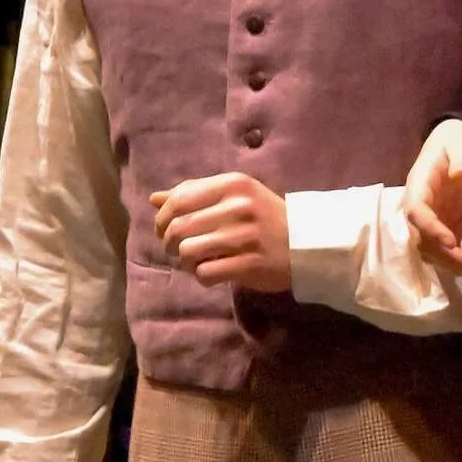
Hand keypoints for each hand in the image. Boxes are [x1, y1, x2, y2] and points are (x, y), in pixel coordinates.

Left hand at [150, 173, 290, 290]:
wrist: (308, 244)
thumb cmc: (265, 216)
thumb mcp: (235, 195)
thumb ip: (194, 194)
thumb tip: (154, 199)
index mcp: (233, 184)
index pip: (178, 200)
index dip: (162, 218)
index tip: (164, 228)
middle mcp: (238, 207)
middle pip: (179, 227)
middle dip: (168, 242)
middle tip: (175, 249)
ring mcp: (245, 237)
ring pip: (188, 251)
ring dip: (184, 261)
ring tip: (195, 261)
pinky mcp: (250, 265)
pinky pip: (206, 273)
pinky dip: (201, 276)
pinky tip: (210, 273)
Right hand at [403, 120, 461, 266]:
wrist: (459, 142)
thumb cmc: (459, 141)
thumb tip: (459, 175)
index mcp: (420, 182)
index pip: (415, 210)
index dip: (429, 228)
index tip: (451, 242)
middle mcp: (420, 201)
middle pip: (418, 233)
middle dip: (437, 250)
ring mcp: (429, 213)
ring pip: (426, 242)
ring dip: (443, 257)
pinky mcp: (440, 220)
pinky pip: (439, 242)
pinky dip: (451, 254)